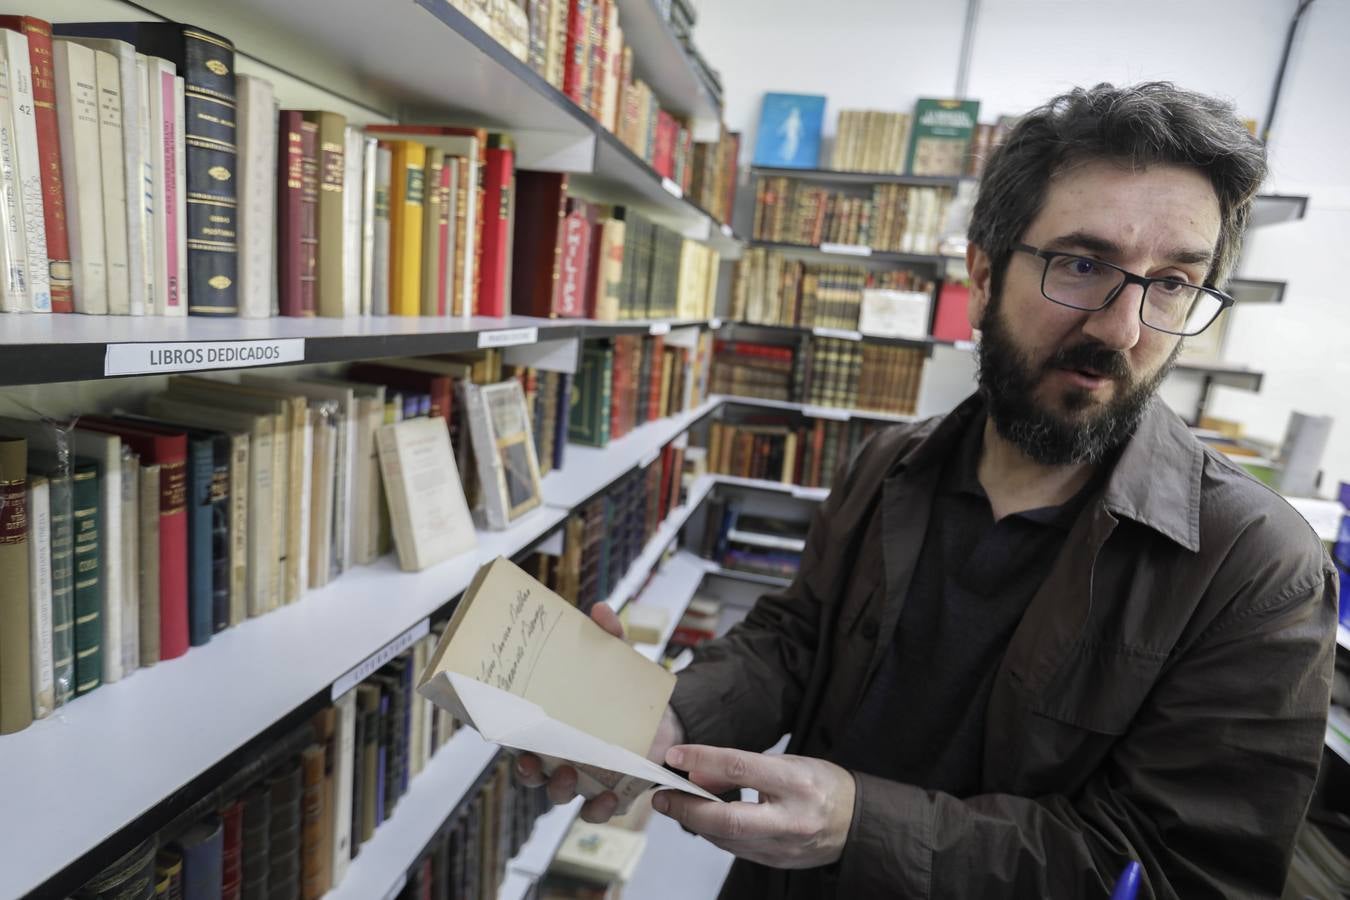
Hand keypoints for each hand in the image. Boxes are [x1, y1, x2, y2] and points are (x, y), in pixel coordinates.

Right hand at [514, 603, 685, 822]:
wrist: (665, 720)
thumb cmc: (625, 692)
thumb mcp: (619, 662)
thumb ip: (609, 637)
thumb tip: (600, 609)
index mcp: (552, 724)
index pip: (518, 732)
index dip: (502, 733)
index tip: (496, 729)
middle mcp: (559, 754)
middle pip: (530, 770)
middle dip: (526, 770)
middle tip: (531, 760)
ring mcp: (582, 776)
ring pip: (557, 792)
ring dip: (558, 789)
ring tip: (568, 775)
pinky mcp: (609, 792)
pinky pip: (594, 810)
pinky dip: (597, 809)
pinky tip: (607, 799)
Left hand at [650, 744, 855, 868]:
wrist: (855, 823)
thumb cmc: (821, 784)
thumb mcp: (787, 762)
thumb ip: (744, 767)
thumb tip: (698, 773)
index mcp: (797, 783)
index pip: (741, 767)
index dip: (703, 759)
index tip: (675, 755)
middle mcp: (791, 819)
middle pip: (728, 819)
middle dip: (687, 809)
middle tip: (662, 796)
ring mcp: (784, 847)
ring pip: (726, 839)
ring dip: (695, 821)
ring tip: (675, 802)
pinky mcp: (776, 863)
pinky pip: (735, 849)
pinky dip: (714, 832)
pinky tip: (702, 818)